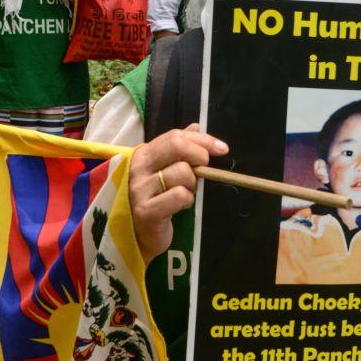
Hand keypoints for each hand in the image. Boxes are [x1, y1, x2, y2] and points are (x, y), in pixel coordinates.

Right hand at [128, 124, 228, 264]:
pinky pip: (179, 195)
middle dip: (200, 155)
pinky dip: (187, 200)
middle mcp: (138, 168)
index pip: (175, 136)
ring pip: (182, 173)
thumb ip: (179, 147)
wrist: (142, 234)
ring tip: (187, 192)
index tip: (222, 148)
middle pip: (176, 146)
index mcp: (143, 154)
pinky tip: (181, 206)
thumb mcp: (166, 169)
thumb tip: (197, 126)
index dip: (202, 139)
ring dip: (192, 184)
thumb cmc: (158, 198)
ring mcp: (140, 189)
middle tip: (205, 168)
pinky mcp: (146, 210)